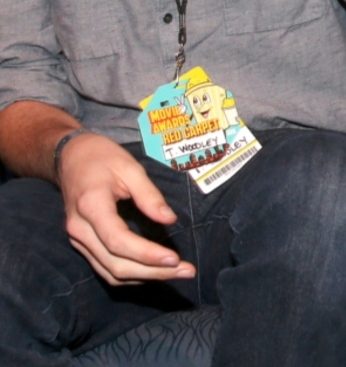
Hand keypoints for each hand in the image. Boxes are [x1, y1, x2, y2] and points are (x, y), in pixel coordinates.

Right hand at [58, 132, 194, 285]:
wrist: (70, 157)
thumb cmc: (102, 157)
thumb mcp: (129, 166)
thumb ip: (149, 194)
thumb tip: (169, 220)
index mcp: (91, 205)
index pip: (118, 241)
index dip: (147, 254)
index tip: (175, 259)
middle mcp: (80, 229)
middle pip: (115, 264)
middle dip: (152, 272)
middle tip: (186, 271)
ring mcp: (77, 239)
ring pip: (109, 272)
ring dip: (144, 278)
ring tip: (175, 273)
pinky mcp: (81, 244)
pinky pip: (104, 268)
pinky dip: (130, 274)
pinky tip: (152, 270)